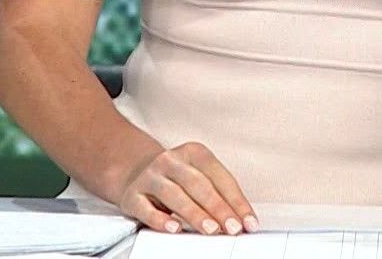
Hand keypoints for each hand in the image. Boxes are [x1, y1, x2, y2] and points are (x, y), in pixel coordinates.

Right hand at [114, 141, 258, 236]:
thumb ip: (217, 193)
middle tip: (232, 227)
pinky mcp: (133, 195)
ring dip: (195, 213)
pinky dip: (161, 219)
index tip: (248, 221)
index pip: (219, 176)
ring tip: (211, 229)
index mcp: (193, 152)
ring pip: (174, 194)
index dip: (236, 200)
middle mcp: (170, 161)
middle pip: (197, 184)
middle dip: (218, 207)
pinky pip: (146, 208)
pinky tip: (174, 228)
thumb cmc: (176, 180)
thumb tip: (239, 219)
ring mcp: (150, 177)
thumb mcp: (197, 177)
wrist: (136, 175)